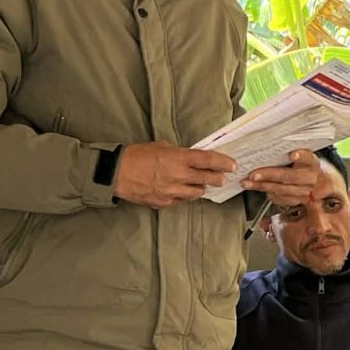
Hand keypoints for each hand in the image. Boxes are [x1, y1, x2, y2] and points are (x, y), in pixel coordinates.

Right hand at [112, 142, 236, 206]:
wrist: (116, 173)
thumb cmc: (137, 156)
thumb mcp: (161, 146)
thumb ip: (178, 152)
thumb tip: (190, 157)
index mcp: (179, 158)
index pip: (208, 160)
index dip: (223, 163)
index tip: (232, 165)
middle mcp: (179, 176)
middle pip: (207, 179)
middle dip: (217, 178)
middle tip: (221, 178)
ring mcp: (172, 192)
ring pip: (196, 193)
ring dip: (200, 188)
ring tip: (200, 184)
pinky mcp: (164, 202)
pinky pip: (180, 200)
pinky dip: (182, 195)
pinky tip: (179, 190)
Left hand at [242, 149, 323, 208]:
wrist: (312, 182)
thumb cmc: (300, 165)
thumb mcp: (298, 155)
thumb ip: (287, 151)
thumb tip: (266, 144)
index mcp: (311, 162)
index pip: (307, 158)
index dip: (301, 156)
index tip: (292, 155)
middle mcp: (310, 178)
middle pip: (289, 177)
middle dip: (269, 175)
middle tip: (253, 174)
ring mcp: (304, 192)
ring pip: (281, 190)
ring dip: (261, 186)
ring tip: (247, 182)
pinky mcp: (296, 201)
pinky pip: (279, 198)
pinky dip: (265, 192)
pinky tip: (255, 187)